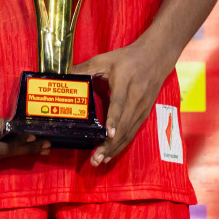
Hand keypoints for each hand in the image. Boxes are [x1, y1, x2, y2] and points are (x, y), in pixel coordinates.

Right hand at [0, 96, 50, 165]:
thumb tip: (12, 130)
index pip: (4, 149)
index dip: (22, 145)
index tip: (38, 140)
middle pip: (4, 156)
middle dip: (26, 150)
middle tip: (47, 146)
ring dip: (17, 151)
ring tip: (37, 146)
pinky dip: (5, 151)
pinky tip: (16, 146)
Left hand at [73, 39, 172, 166]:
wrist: (156, 57)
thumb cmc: (127, 58)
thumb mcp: (104, 59)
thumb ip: (84, 68)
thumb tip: (62, 76)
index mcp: (125, 84)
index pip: (120, 104)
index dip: (114, 120)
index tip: (108, 134)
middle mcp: (136, 100)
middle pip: (124, 125)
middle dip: (110, 144)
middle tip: (96, 158)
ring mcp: (142, 109)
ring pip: (129, 132)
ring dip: (115, 148)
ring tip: (101, 160)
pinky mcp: (145, 114)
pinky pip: (133, 132)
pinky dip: (122, 144)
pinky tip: (111, 153)